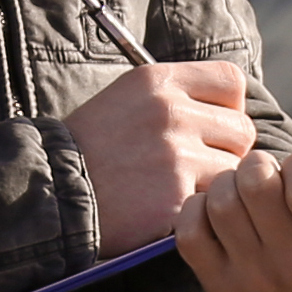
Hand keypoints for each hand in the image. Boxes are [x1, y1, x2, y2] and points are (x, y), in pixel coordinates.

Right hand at [65, 58, 264, 256]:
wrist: (49, 192)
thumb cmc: (91, 148)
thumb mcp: (125, 99)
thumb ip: (174, 95)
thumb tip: (228, 106)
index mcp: (157, 80)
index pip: (231, 82)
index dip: (228, 107)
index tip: (210, 125)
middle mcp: (169, 112)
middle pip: (241, 129)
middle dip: (226, 150)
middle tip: (195, 166)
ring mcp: (175, 156)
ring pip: (232, 171)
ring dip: (213, 184)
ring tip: (176, 188)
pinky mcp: (176, 198)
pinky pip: (213, 203)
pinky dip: (198, 210)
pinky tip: (167, 208)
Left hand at [175, 140, 291, 291]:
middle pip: (255, 185)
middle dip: (257, 165)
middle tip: (264, 172)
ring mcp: (251, 278)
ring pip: (221, 201)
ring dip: (226, 182)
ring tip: (241, 189)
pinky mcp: (214, 281)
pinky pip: (190, 226)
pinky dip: (198, 206)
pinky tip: (217, 210)